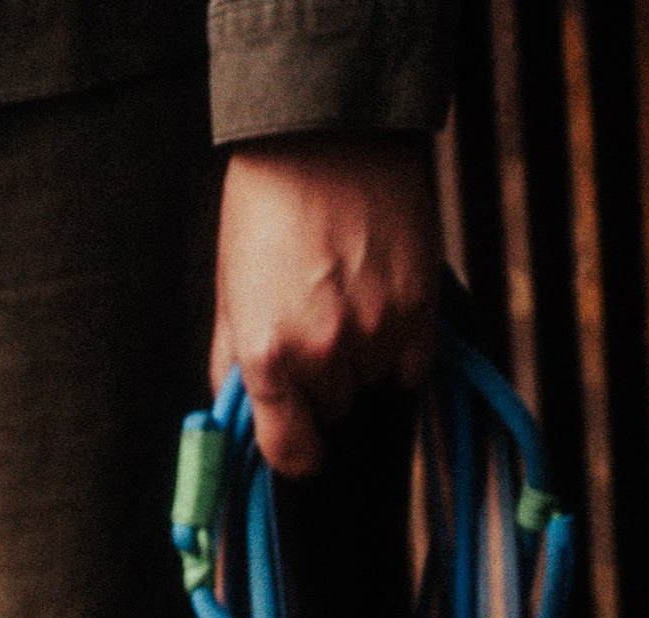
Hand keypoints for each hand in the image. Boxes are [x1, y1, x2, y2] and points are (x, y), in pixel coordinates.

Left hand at [212, 132, 441, 475]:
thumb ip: (235, 367)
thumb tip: (242, 426)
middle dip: (327, 378)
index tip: (303, 441)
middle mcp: (323, 352)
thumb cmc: (267, 209)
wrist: (322, 134)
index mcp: (267, 356)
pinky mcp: (418, 306)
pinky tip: (384, 299)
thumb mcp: (230, 292)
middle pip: (335, 408)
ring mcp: (376, 331)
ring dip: (367, 354)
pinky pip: (414, 363)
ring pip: (375, 381)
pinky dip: (403, 344)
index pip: (291, 452)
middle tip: (319, 317)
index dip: (297, 449)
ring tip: (350, 293)